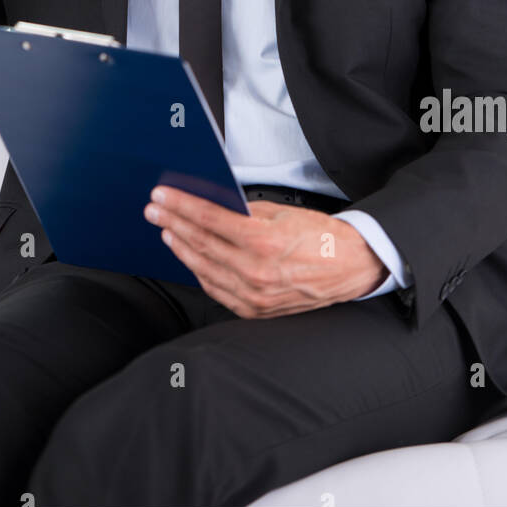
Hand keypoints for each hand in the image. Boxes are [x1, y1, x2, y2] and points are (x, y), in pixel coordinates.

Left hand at [144, 187, 387, 317]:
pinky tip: (190, 256)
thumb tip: (213, 203)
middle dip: (172, 223)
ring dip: (181, 247)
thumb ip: (245, 210)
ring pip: (203, 269)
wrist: (352, 268)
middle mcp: (256, 272)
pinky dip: (200, 271)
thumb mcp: (284, 212)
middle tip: (154, 210)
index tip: (162, 195)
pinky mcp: (256, 310)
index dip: (181, 205)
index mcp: (264, 241)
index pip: (209, 219)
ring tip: (167, 230)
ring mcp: (254, 296)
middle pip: (201, 244)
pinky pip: (217, 289)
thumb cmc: (322, 237)